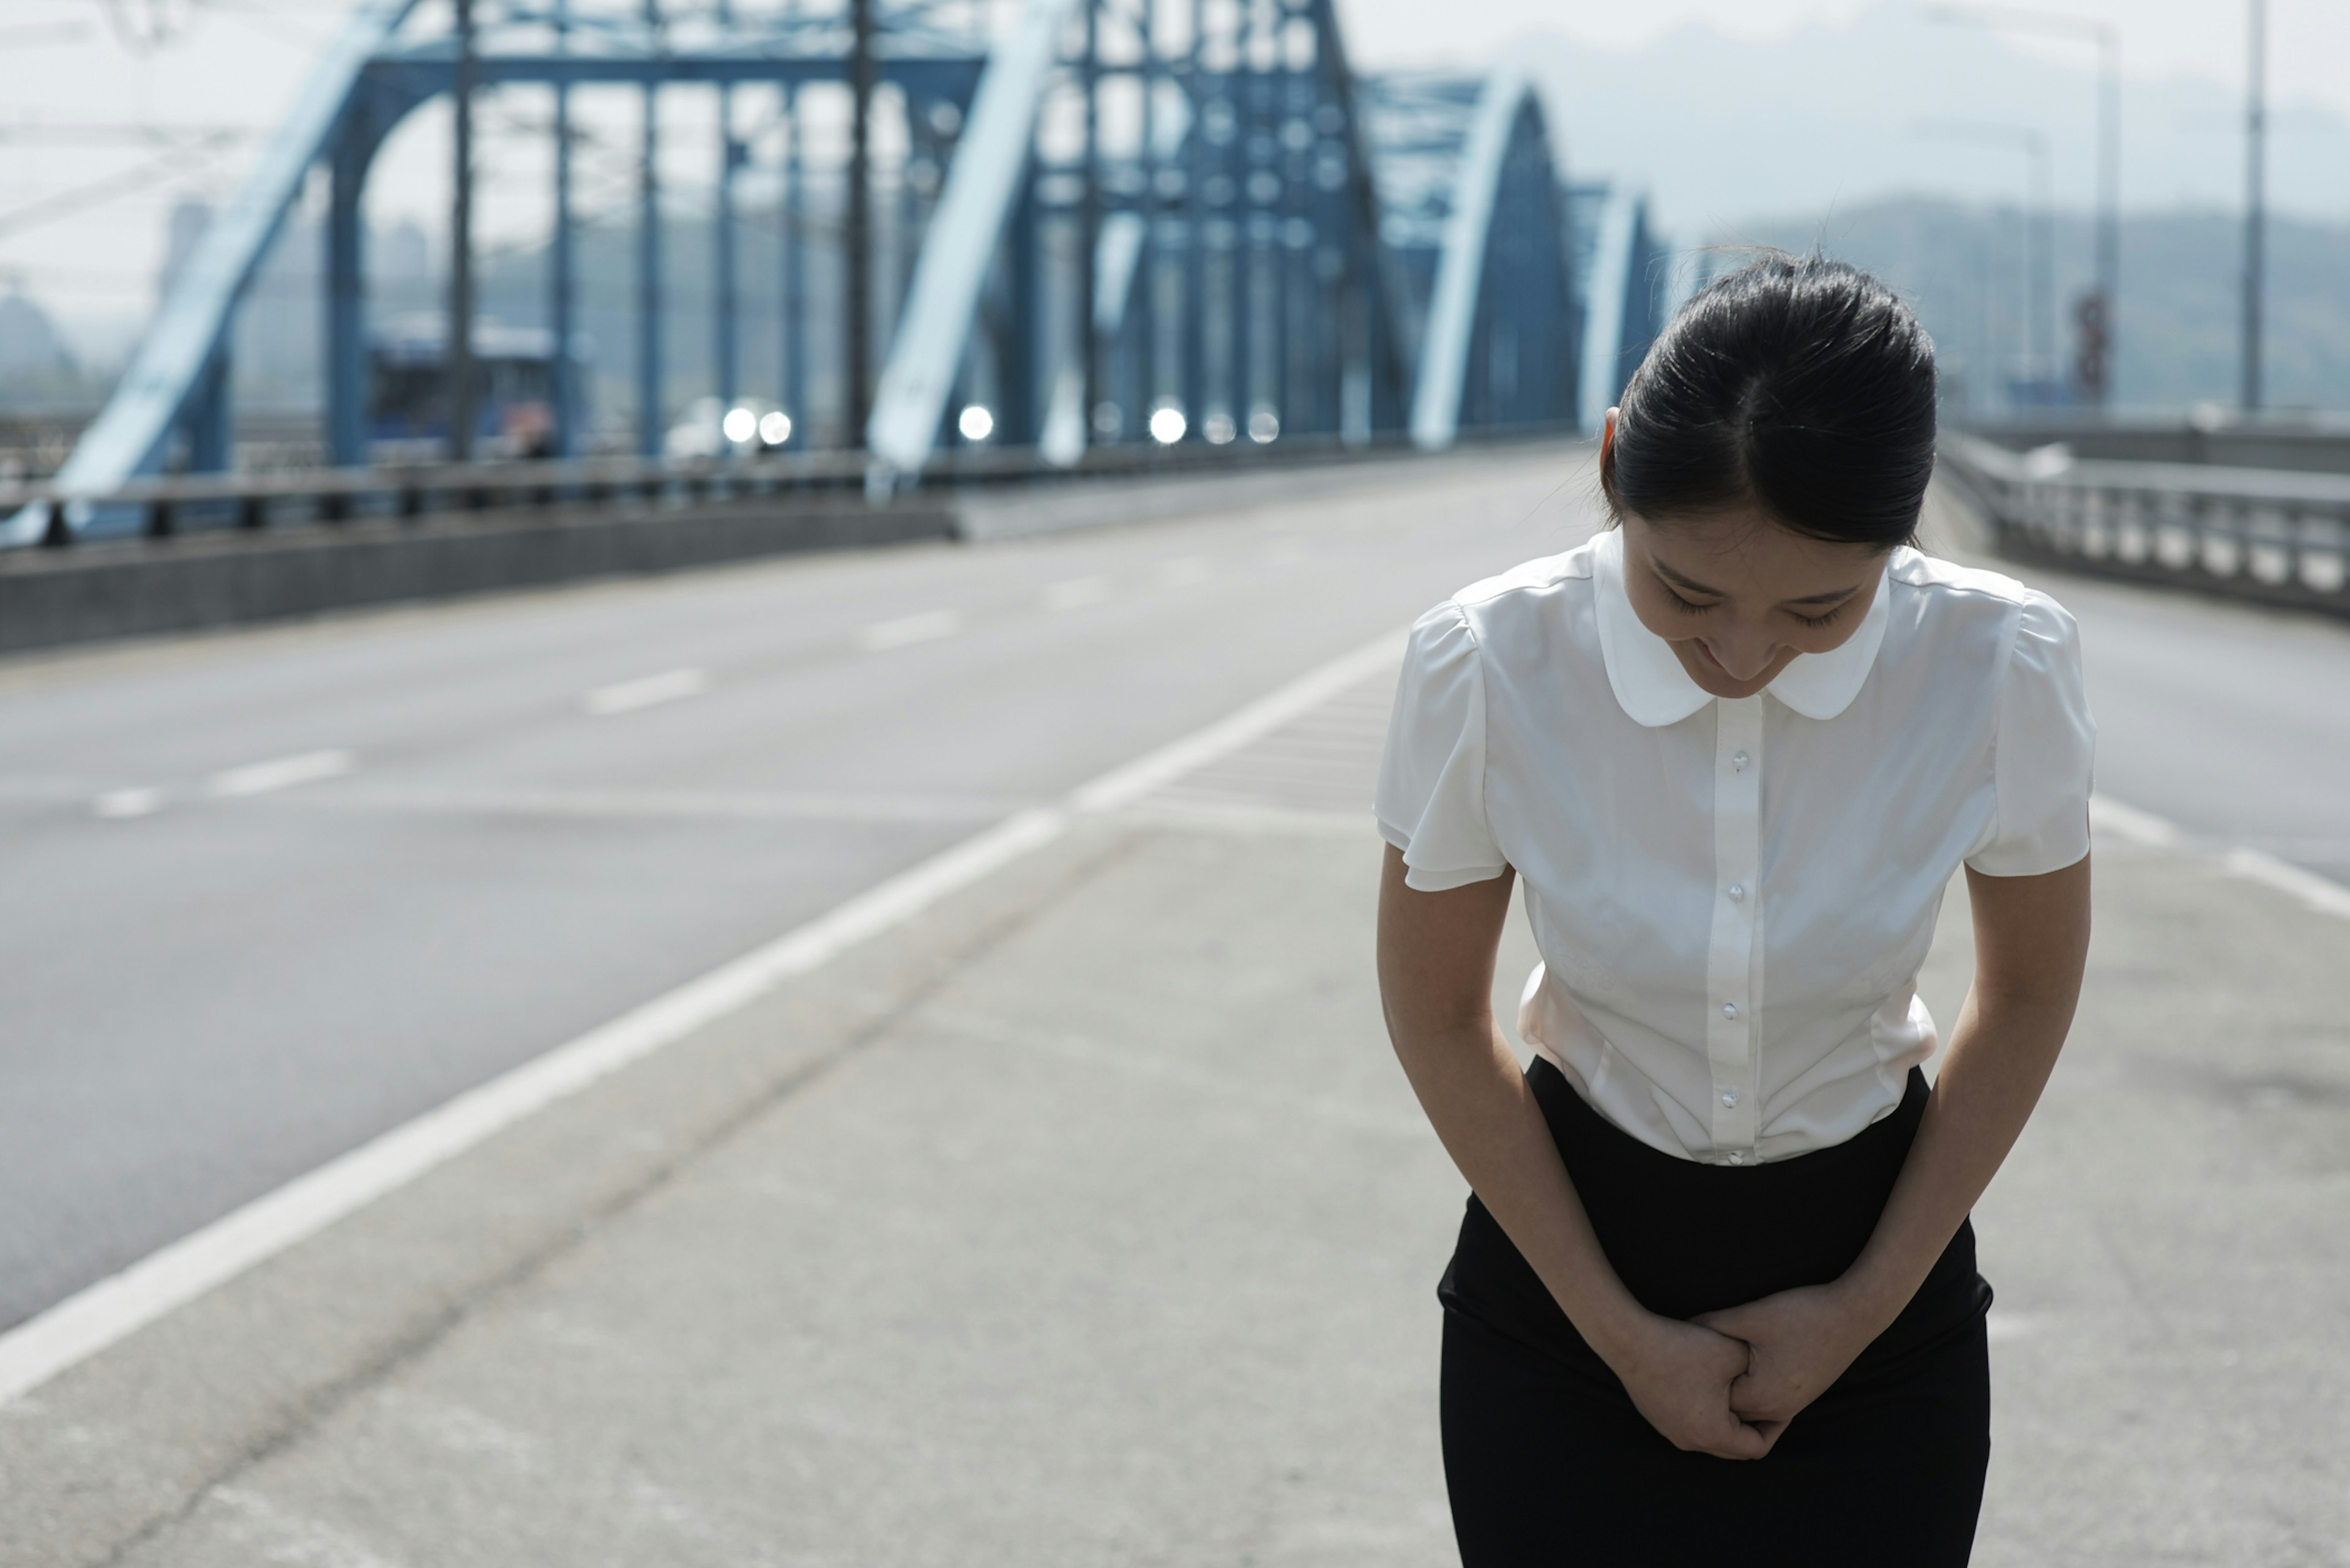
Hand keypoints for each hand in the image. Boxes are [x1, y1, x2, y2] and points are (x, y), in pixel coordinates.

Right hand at [1605, 1314, 1780, 1459]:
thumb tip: (1769, 1375)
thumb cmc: (1683, 1347)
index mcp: (1713, 1433)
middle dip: (1753, 1427)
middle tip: (1766, 1402)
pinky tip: (1710, 1385)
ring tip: (1739, 1392)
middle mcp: (1690, 1441)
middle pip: (1734, 1448)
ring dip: (1728, 1420)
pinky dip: (1707, 1413)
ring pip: (1712, 1436)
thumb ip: (1759, 1370)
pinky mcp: (1656, 1417)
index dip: (1776, 1427)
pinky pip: (1692, 1424)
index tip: (1783, 1405)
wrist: (1629, 1340)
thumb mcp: (1734, 1354)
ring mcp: (1669, 1431)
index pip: (1757, 1448)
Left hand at [1694, 1283, 1883, 1430]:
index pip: (1711, 1398)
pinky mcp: (1800, 1394)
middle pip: (1727, 1409)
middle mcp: (1777, 1409)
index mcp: (1761, 1396)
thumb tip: (1681, 1326)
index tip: (1672, 1359)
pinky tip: (1728, 1369)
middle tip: (1677, 1371)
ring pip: (1745, 1407)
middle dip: (1705, 1391)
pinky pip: (1762, 1402)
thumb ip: (1713, 1324)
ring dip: (1725, 1391)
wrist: (1854, 1315)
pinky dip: (1744, 1389)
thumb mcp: (1751, 1316)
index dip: (1691, 1377)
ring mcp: (1792, 1405)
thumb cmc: (1802, 1314)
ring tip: (1699, 1370)